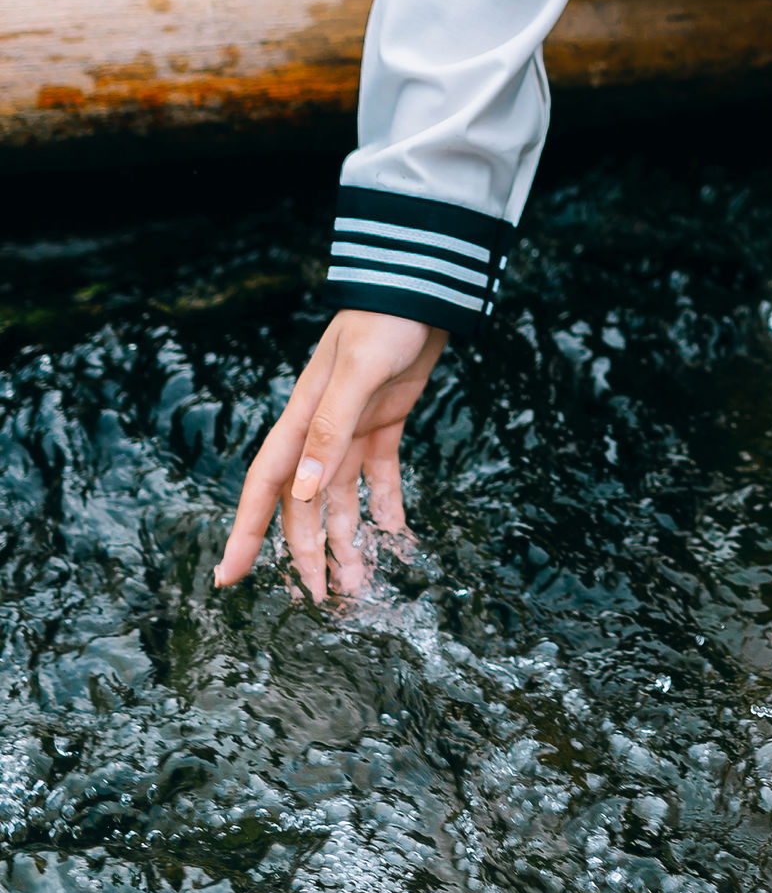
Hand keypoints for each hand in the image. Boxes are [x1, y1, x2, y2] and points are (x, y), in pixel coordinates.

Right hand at [214, 310, 447, 601]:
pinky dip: (386, 506)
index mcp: (300, 421)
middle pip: (304, 505)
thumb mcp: (357, 374)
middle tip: (325, 601)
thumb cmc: (383, 322)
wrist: (421, 291)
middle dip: (309, 553)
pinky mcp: (385, 422)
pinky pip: (381, 474)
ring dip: (349, 540)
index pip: (264, 488)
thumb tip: (301, 491)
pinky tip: (396, 536)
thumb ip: (329, 430)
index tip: (229, 578)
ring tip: (361, 585)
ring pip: (341, 498)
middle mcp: (319, 432)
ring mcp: (351, 428)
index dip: (246, 533)